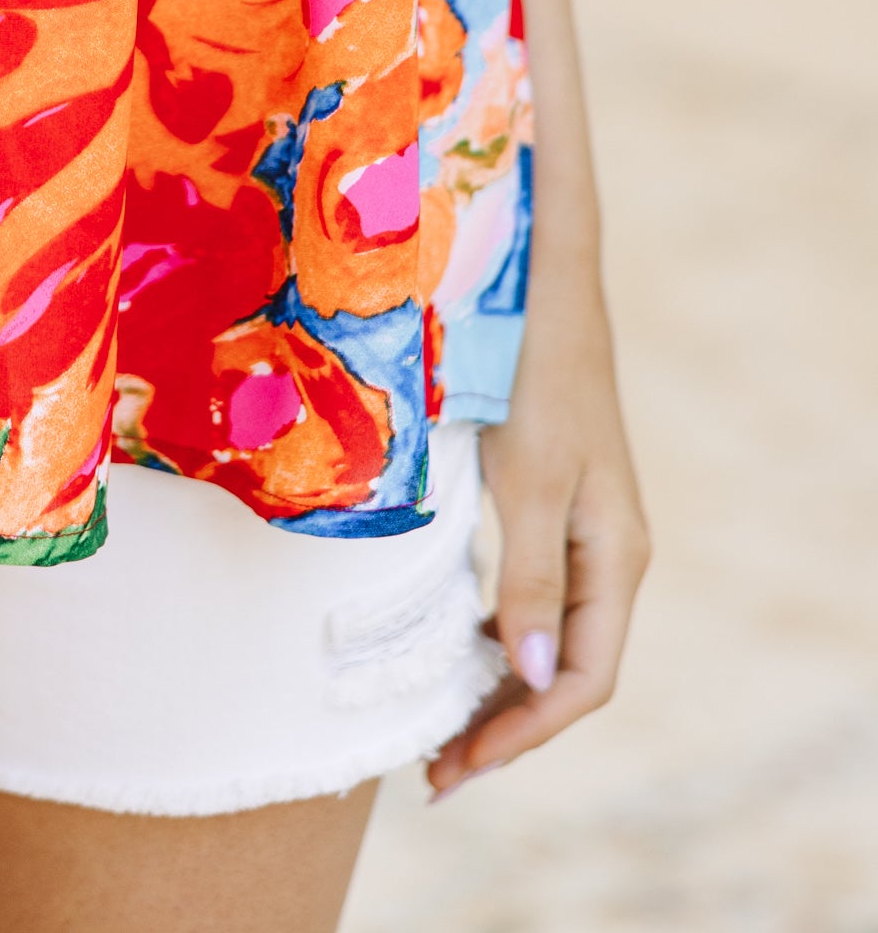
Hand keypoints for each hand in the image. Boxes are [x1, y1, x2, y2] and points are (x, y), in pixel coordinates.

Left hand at [427, 263, 649, 796]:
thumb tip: (534, 672)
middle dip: (506, 725)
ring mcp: (582, 526)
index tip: (456, 766)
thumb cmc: (534, 368)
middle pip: (568, 667)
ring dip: (498, 687)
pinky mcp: (551, 500)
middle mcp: (609, 551)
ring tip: (442, 729)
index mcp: (616, 555)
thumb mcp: (531, 477)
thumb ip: (532, 575)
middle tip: (435, 771)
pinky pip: (531, 595)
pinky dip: (494, 636)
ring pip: (549, 635)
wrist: (542, 280)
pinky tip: (455, 648)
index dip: (522, 732)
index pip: (584, 678)